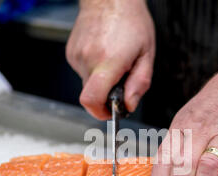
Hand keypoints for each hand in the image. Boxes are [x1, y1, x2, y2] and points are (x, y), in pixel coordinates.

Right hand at [66, 0, 155, 119]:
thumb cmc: (131, 21)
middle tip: (120, 79)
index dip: (100, 112)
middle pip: (91, 95)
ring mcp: (77, 56)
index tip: (110, 112)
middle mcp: (89, 60)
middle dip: (106, 95)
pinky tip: (103, 53)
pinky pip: (82, 71)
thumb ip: (139, 83)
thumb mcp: (146, 54)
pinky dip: (94, 69)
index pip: (92, 100)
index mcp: (108, 62)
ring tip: (113, 60)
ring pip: (87, 83)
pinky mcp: (71, 52)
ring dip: (101, 80)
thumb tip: (129, 105)